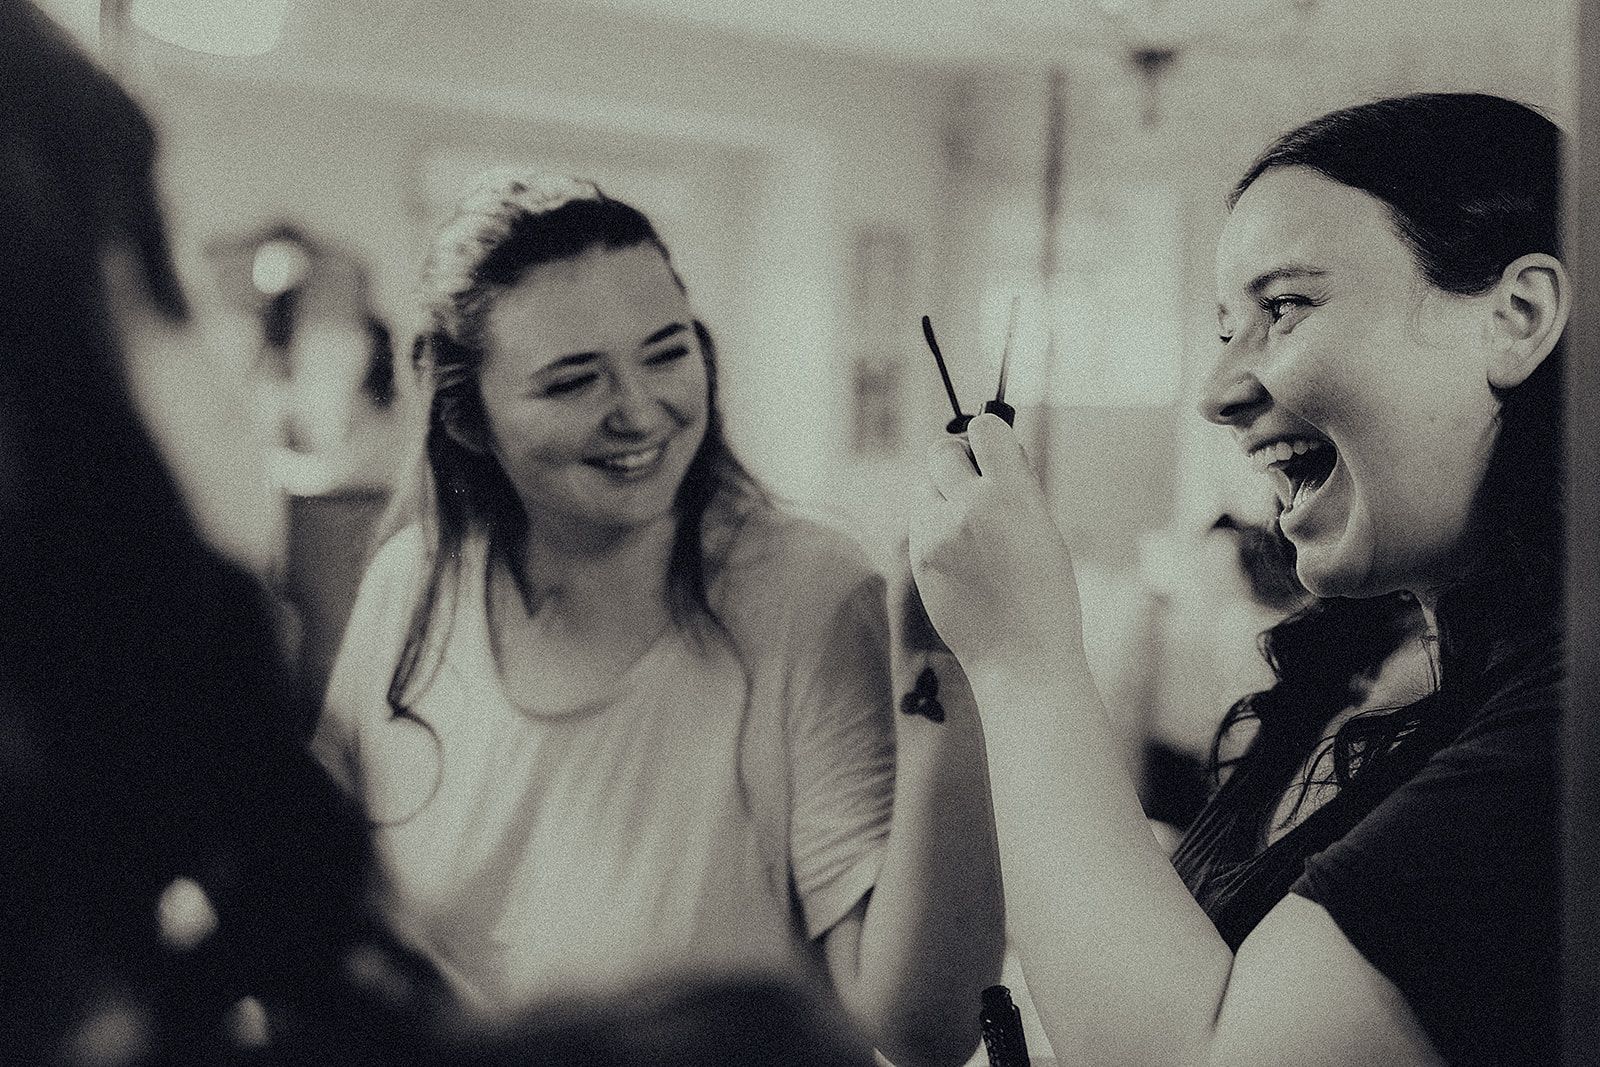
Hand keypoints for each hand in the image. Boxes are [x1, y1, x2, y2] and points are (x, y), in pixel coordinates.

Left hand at [907, 414, 1085, 679]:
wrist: (1021, 658)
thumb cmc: (1045, 596)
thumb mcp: (1044, 530)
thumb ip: (1015, 488)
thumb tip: (992, 451)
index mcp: (1014, 495)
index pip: (984, 428)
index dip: (986, 437)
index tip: (992, 453)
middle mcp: (971, 507)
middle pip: (941, 451)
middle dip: (956, 461)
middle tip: (972, 485)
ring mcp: (937, 533)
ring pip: (924, 487)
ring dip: (941, 496)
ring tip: (968, 531)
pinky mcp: (918, 557)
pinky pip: (918, 520)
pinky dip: (932, 527)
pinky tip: (957, 556)